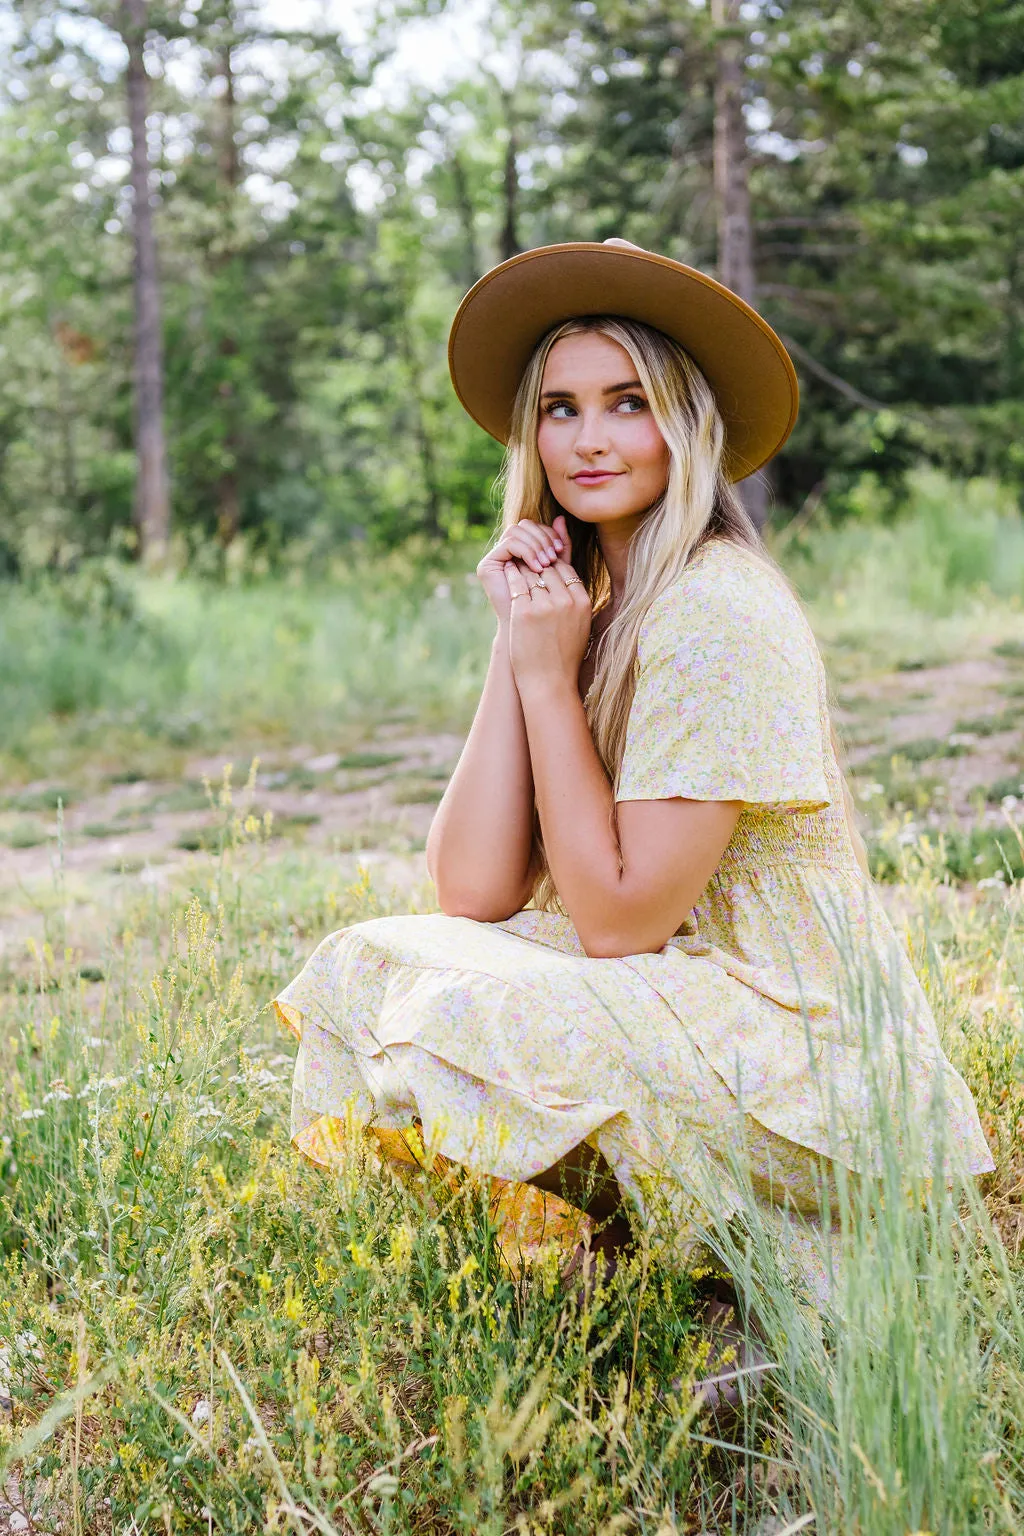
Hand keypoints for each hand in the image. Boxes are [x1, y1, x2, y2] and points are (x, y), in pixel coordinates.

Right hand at [477, 514, 567, 625]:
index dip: (550, 535)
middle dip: (543, 537)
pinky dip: (526, 551)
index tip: (561, 551)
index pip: (536, 528)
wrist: (531, 633)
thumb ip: (561, 547)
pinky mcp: (487, 565)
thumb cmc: (548, 607)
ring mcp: (496, 558)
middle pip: (525, 524)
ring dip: (536, 545)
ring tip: (546, 564)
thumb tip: (561, 517)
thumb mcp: (558, 572)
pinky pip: (509, 543)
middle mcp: (506, 552)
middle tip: (554, 557)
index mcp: (522, 552)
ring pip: (517, 530)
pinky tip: (536, 567)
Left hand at [504, 556, 592, 693]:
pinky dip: (512, 576)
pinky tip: (508, 571)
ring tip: (516, 563)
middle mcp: (565, 601)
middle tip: (527, 560)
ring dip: (524, 568)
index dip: (554, 566)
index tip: (544, 568)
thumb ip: (574, 601)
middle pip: (549, 569)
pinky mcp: (523, 612)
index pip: (567, 570)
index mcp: (582, 603)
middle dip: (538, 565)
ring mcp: (544, 606)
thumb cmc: (563, 656)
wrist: (550, 683)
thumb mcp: (579, 625)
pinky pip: (517, 584)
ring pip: (532, 574)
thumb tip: (566, 578)